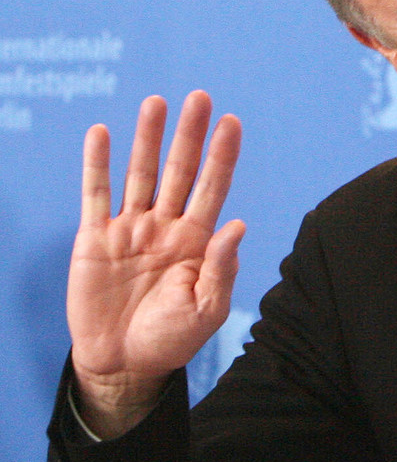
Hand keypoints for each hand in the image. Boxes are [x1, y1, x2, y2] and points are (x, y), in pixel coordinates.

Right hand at [67, 91, 243, 437]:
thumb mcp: (207, 309)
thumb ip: (221, 266)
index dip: (222, 156)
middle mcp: (166, 226)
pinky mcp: (95, 239)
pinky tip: (101, 133)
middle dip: (190, 135)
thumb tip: (238, 224)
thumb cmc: (171, 339)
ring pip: (140, 174)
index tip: (232, 123)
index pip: (214, 188)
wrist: (124, 364)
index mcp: (198, 241)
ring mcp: (130, 229)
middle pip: (180, 171)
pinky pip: (95, 195)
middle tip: (200, 97)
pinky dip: (97, 164)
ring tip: (157, 103)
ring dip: (147, 138)